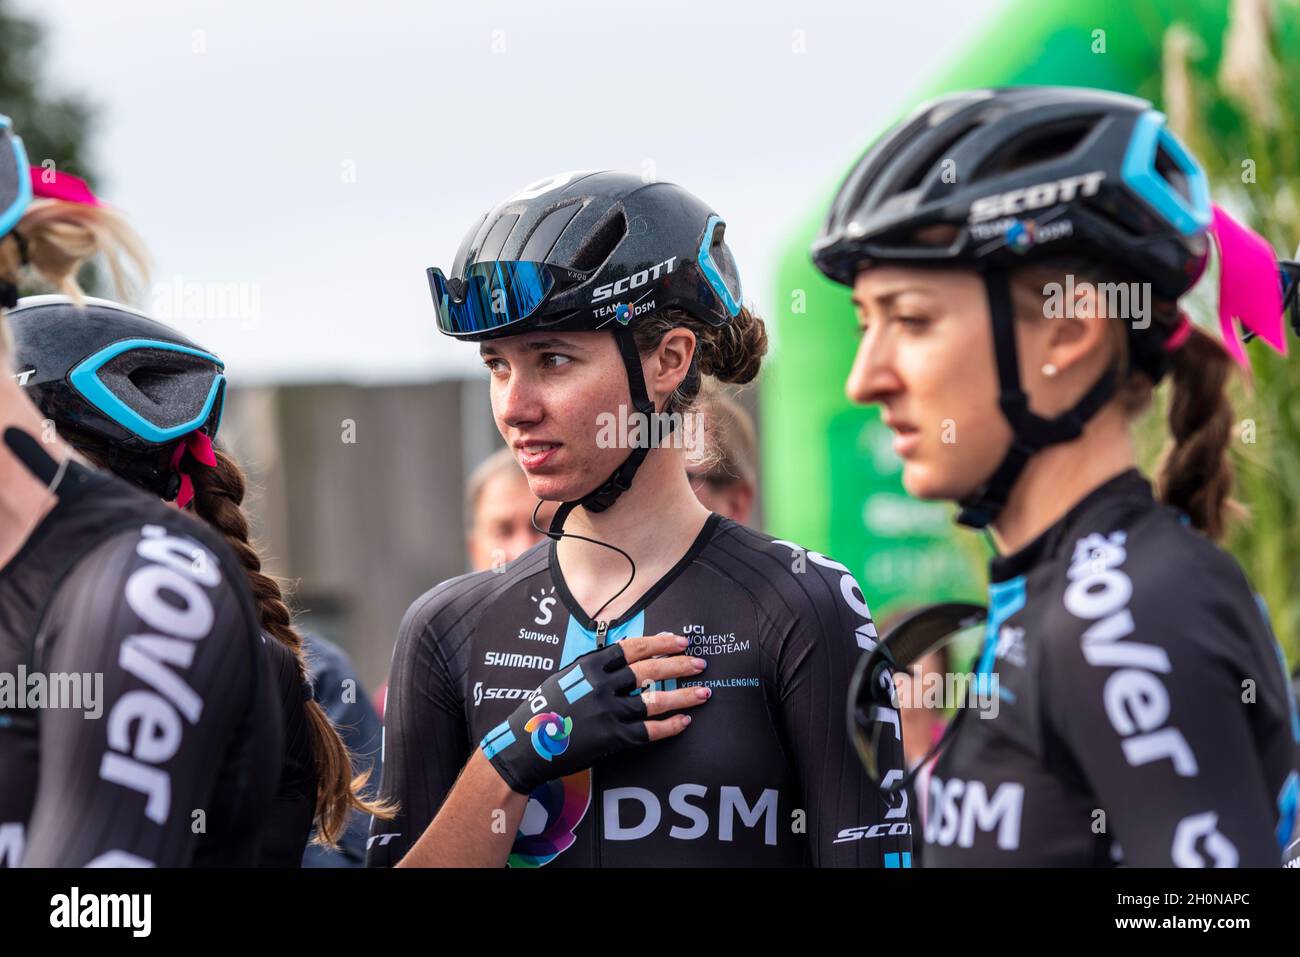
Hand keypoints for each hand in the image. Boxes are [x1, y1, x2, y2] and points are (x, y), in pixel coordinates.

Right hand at [482, 633, 709, 793]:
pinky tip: (684, 722)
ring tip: (704, 692)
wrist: (525, 747)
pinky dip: (670, 726)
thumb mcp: (564, 678)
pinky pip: (649, 731)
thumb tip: (625, 654)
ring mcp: (608, 713)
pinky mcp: (612, 739)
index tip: (680, 642)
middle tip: (700, 664)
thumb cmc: (543, 711)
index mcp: (589, 666)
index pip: (633, 647)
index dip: (660, 643)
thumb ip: (593, 667)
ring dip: (684, 696)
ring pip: (656, 700)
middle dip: (679, 665)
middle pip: (650, 670)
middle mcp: (601, 686)